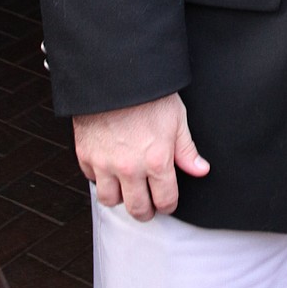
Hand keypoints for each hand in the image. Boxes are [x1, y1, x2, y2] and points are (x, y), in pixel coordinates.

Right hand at [73, 94, 209, 220]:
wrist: (115, 76)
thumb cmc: (149, 94)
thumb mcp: (177, 119)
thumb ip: (187, 150)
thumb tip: (201, 170)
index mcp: (156, 160)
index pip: (165, 200)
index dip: (169, 205)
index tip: (167, 201)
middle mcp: (129, 168)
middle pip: (137, 209)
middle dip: (146, 210)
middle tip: (148, 205)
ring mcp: (105, 163)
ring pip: (110, 200)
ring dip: (120, 197)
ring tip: (127, 187)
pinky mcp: (85, 155)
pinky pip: (92, 179)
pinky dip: (100, 177)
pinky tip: (109, 167)